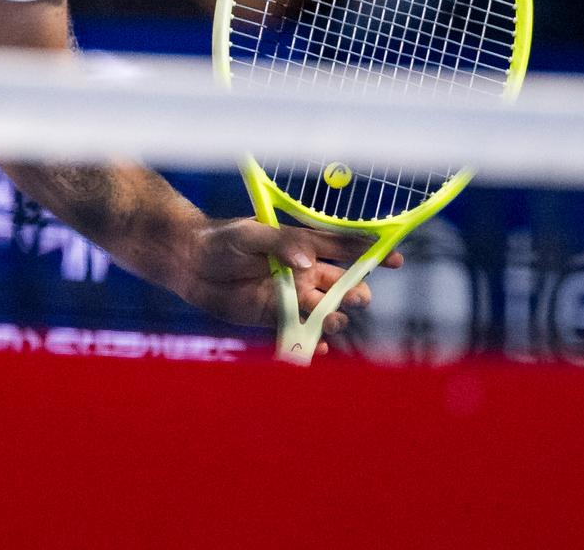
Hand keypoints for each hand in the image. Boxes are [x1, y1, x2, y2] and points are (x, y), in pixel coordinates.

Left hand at [174, 218, 403, 356]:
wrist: (188, 263)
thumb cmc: (220, 240)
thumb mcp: (250, 235)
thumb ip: (280, 245)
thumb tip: (308, 262)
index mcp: (302, 245)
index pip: (343, 247)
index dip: (371, 252)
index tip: (396, 259)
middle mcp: (302, 271)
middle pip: (339, 284)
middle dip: (354, 291)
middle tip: (357, 297)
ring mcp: (288, 295)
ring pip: (322, 310)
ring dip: (333, 316)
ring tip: (334, 320)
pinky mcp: (271, 317)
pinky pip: (298, 332)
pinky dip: (310, 341)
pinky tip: (319, 347)